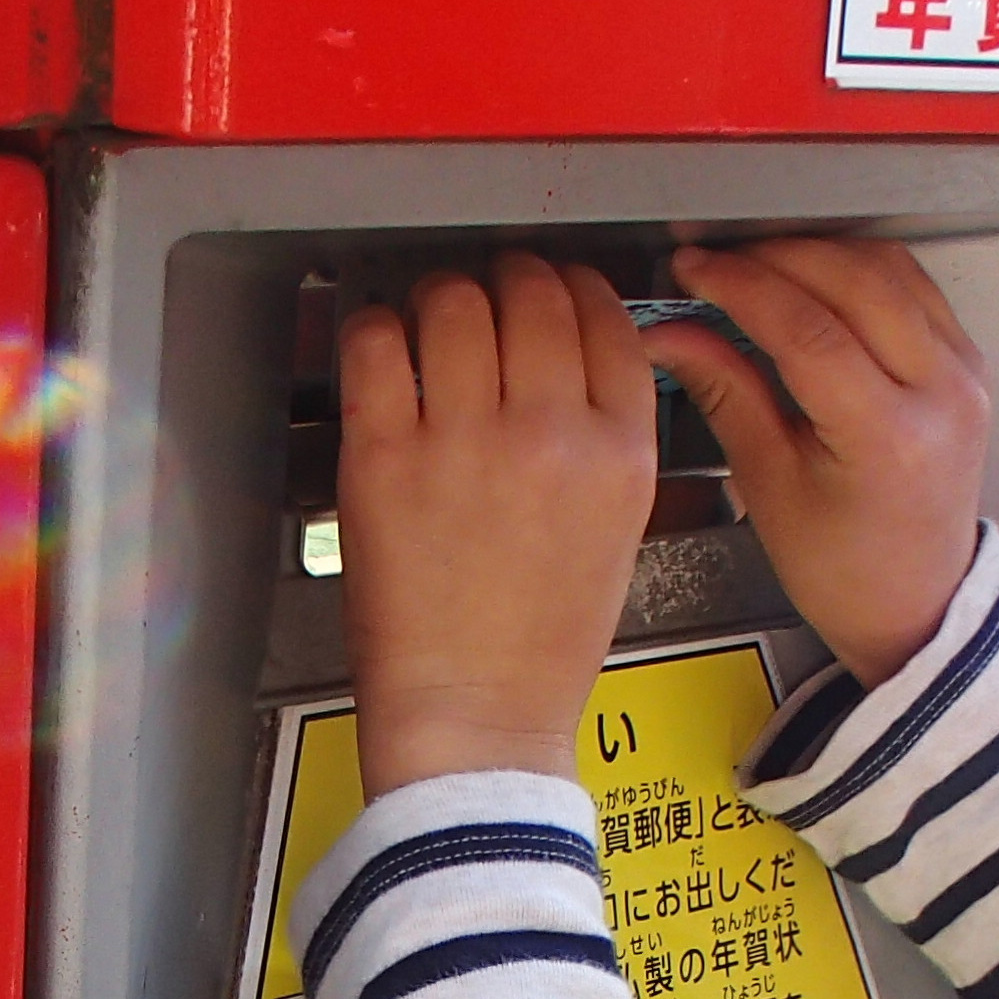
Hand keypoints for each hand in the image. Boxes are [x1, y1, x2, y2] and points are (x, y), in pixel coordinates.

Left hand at [339, 256, 660, 791]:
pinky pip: (378, 343)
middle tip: (484, 299)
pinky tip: (384, 352)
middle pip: (532, 292)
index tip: (549, 291)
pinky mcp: (387, 458)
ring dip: (440, 299)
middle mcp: (551, 433)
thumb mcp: (618, 530)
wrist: (478, 718)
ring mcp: (466, 441)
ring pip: (454, 301)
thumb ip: (605, 439)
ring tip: (430, 323)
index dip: (571, 287)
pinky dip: (377, 330)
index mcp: (620, 452)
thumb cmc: (540, 644)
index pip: (606, 315)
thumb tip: (568, 358)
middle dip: (506, 281)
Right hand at [643, 239, 987, 682]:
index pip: (807, 327)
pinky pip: (913, 286)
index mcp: (888, 438)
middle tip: (718, 261)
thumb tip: (673, 332)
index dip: (741, 285)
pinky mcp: (969, 364)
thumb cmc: (846, 569)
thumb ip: (725, 391)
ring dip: (817, 252)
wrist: (916, 602)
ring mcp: (964, 375)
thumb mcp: (768, 484)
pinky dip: (858, 269)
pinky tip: (815, 279)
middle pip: (852, 279)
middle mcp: (940, 396)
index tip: (696, 269)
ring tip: (759, 267)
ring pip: (887, 267)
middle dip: (774, 256)